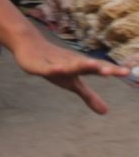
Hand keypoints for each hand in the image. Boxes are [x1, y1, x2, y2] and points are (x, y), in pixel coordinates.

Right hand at [12, 28, 128, 113]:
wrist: (30, 45)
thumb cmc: (56, 64)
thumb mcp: (72, 83)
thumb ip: (89, 96)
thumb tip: (106, 112)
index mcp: (79, 66)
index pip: (97, 68)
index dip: (111, 70)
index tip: (126, 72)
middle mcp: (70, 62)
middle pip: (85, 64)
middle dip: (97, 67)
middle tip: (109, 70)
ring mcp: (55, 62)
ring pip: (68, 64)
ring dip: (80, 64)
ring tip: (92, 65)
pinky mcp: (40, 65)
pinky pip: (47, 68)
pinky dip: (54, 68)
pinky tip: (59, 69)